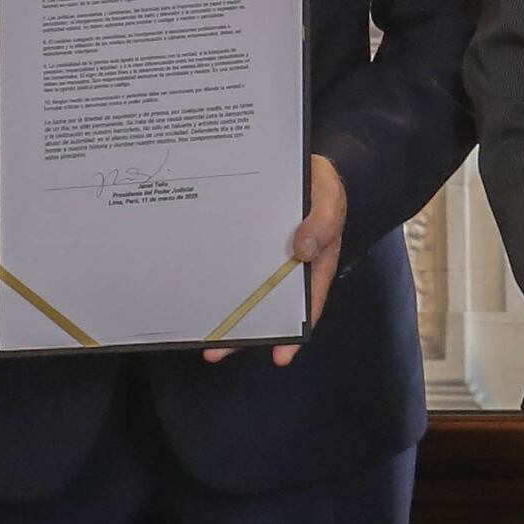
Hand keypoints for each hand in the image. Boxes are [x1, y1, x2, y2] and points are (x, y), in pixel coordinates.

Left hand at [208, 153, 348, 364]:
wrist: (301, 167)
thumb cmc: (322, 188)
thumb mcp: (329, 201)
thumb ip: (322, 224)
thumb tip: (301, 250)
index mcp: (312, 266)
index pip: (305, 305)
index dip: (293, 332)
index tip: (281, 356)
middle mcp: (285, 269)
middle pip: (266, 306)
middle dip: (244, 331)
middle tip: (215, 352)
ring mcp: (263, 259)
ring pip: (243, 289)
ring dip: (223, 309)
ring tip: (199, 334)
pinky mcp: (242, 245)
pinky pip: (229, 265)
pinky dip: (215, 277)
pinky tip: (194, 289)